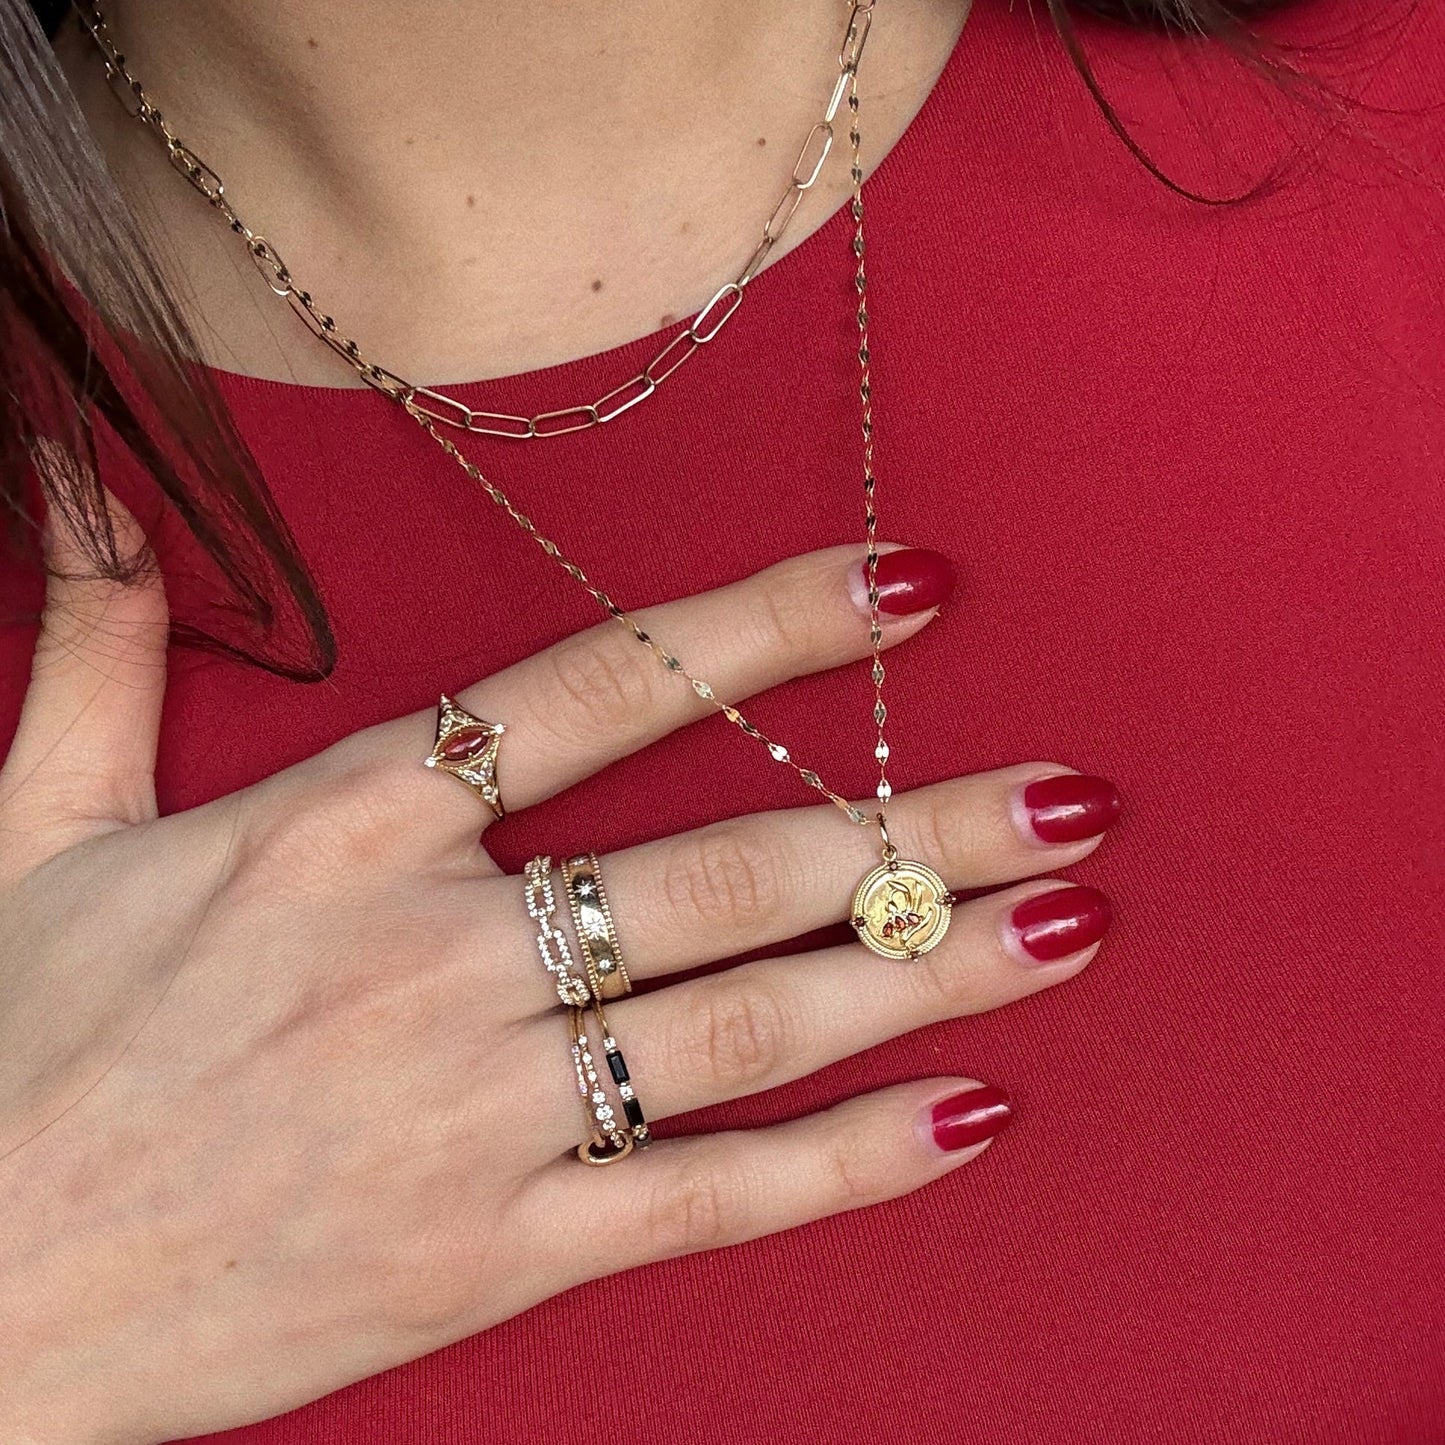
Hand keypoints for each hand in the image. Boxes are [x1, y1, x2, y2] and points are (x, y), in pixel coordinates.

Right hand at [0, 494, 1115, 1444]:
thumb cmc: (7, 1056)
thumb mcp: (25, 828)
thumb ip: (98, 650)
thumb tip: (83, 482)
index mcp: (335, 826)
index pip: (604, 687)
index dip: (773, 627)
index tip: (911, 586)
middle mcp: (431, 954)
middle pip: (735, 865)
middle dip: (925, 827)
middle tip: (1075, 793)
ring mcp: (473, 1113)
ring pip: (754, 1023)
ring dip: (932, 969)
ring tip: (1069, 921)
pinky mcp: (487, 1254)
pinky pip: (710, 1196)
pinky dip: (851, 1159)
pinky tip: (970, 1111)